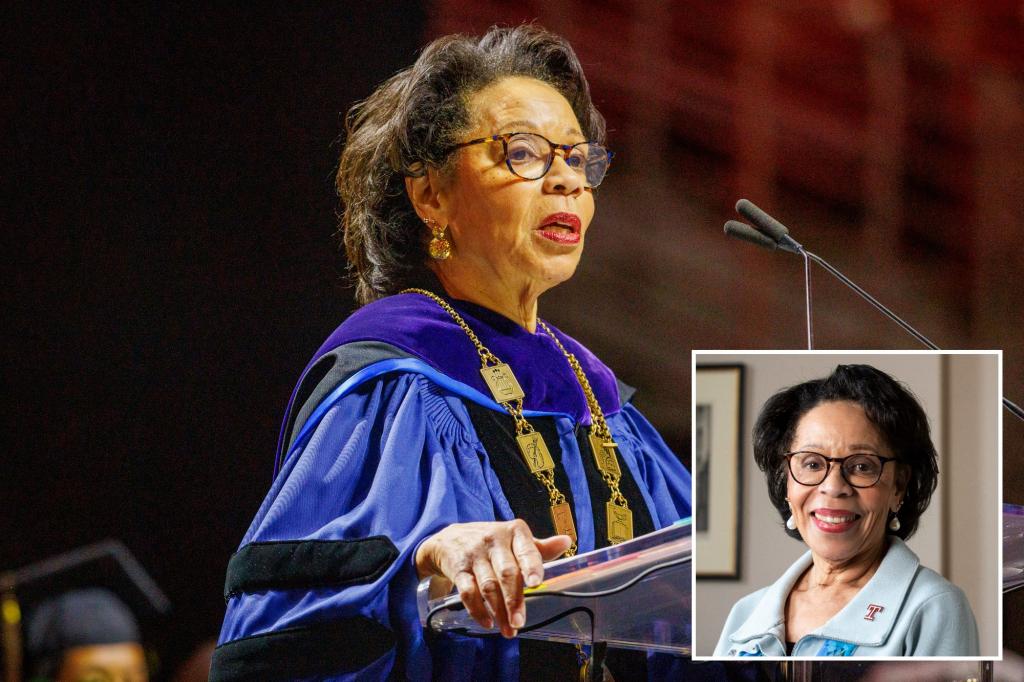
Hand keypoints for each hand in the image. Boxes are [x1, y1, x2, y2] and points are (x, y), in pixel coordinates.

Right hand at [415, 519, 571, 637]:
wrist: (450, 539)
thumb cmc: (493, 542)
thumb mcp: (515, 538)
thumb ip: (539, 547)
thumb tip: (566, 542)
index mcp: (513, 532)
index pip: (525, 549)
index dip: (531, 565)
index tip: (536, 582)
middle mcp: (493, 541)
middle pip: (506, 573)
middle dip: (513, 600)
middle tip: (520, 622)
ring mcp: (474, 555)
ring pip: (488, 586)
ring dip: (498, 611)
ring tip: (509, 630)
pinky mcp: (459, 570)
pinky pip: (468, 592)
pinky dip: (477, 610)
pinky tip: (488, 623)